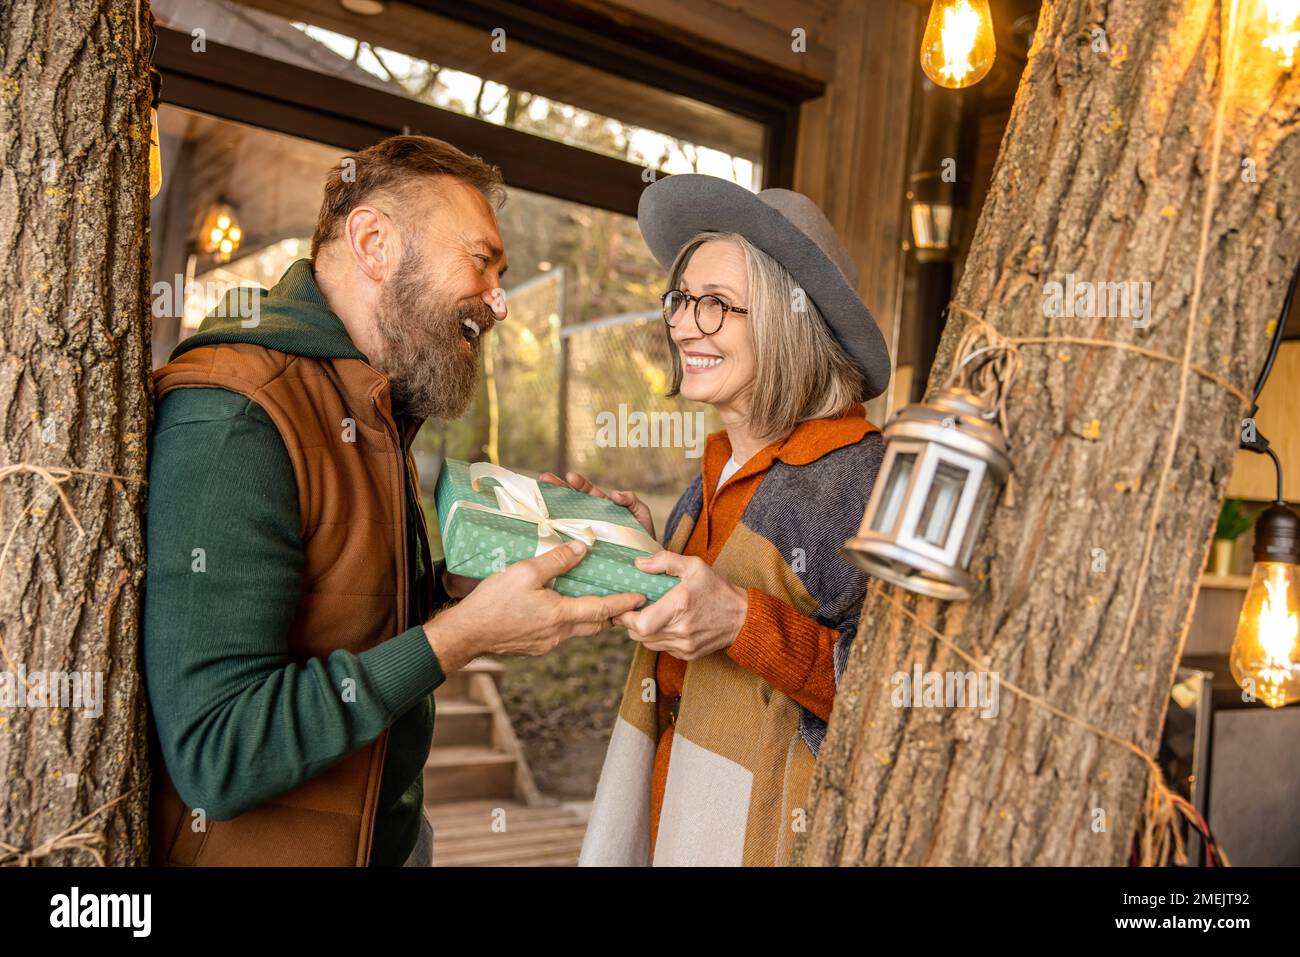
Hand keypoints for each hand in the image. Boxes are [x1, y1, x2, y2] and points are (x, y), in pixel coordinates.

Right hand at [424, 540, 646, 672]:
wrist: (466, 634)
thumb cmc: (493, 602)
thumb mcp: (525, 572)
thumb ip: (556, 560)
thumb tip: (582, 548)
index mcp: (561, 615)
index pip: (602, 610)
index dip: (623, 602)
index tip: (640, 597)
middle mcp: (559, 634)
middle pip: (594, 625)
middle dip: (611, 614)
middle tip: (625, 602)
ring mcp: (546, 643)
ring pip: (577, 629)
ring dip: (589, 618)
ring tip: (595, 601)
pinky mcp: (534, 646)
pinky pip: (559, 633)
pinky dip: (568, 621)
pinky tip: (560, 608)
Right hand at [539, 470, 654, 539]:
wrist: (643, 561)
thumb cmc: (642, 536)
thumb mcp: (640, 514)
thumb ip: (631, 501)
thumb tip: (614, 494)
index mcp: (603, 508)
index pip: (588, 492)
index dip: (579, 484)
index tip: (569, 476)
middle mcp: (591, 518)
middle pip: (572, 501)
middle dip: (559, 488)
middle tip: (545, 478)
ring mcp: (586, 532)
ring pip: (567, 517)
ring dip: (554, 506)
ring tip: (541, 495)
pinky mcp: (584, 547)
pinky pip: (570, 539)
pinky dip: (559, 534)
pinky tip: (546, 527)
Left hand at [614, 551, 748, 661]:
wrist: (742, 617)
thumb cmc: (717, 589)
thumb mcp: (694, 566)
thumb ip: (665, 561)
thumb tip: (639, 563)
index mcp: (680, 605)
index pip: (641, 624)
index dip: (628, 617)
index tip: (629, 606)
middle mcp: (681, 629)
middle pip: (639, 635)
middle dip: (632, 623)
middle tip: (636, 609)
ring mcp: (685, 645)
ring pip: (648, 643)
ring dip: (644, 631)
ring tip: (651, 616)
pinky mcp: (688, 654)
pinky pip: (662, 649)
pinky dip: (659, 638)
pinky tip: (667, 625)